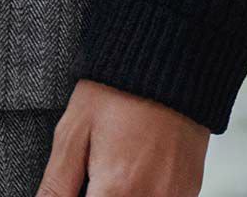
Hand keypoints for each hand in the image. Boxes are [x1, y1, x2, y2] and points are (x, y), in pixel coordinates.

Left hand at [34, 78, 209, 195]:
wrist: (168, 62)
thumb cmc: (119, 89)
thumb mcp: (74, 130)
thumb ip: (57, 184)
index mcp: (117, 190)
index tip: (79, 186)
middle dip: (99, 193)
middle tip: (94, 175)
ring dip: (121, 192)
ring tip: (114, 168)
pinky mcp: (189, 190)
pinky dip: (143, 191)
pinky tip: (135, 168)